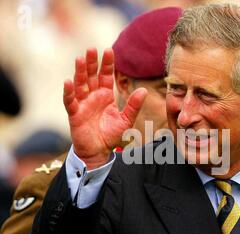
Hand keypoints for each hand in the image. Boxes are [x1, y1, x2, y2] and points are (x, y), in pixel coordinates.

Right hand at [63, 48, 147, 168]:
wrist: (99, 151)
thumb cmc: (111, 135)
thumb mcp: (126, 120)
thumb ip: (133, 105)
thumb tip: (144, 90)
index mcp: (105, 96)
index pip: (105, 76)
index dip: (107, 64)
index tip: (109, 50)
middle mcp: (93, 96)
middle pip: (91, 76)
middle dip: (92, 63)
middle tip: (92, 49)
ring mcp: (83, 104)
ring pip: (80, 84)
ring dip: (80, 72)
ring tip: (80, 59)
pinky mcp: (74, 114)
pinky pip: (70, 101)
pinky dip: (68, 92)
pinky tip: (68, 82)